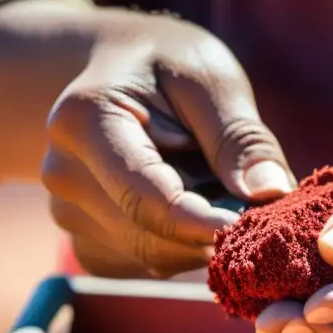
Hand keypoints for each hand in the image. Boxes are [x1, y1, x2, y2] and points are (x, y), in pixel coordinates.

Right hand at [41, 10, 294, 276]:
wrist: (116, 73)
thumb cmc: (167, 67)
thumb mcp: (210, 78)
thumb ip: (239, 135)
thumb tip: (269, 191)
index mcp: (84, 122)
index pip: (146, 198)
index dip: (205, 223)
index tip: (255, 225)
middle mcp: (63, 174)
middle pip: (151, 235)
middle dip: (211, 229)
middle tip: (253, 200)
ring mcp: (68, 213)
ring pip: (154, 256)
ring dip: (200, 237)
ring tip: (213, 185)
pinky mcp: (87, 241)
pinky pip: (148, 264)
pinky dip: (183, 248)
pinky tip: (192, 205)